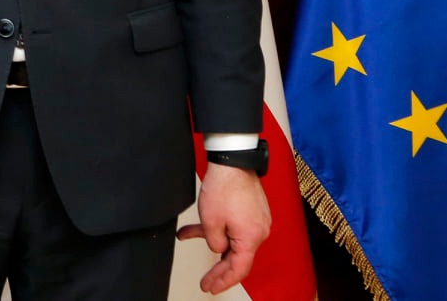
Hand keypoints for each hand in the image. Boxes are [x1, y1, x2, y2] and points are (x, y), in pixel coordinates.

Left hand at [178, 163, 270, 294]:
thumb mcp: (211, 221)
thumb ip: (213, 242)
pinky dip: (217, 229)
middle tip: (205, 281)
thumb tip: (217, 248)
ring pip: (232, 240)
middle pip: (237, 257)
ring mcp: (257, 221)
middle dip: (218, 269)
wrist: (233, 160)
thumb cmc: (225, 186)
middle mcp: (259, 232)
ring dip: (211, 241)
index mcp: (251, 238)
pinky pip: (233, 227)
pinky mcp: (252, 211)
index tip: (210, 287)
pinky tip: (194, 227)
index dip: (223, 281)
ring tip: (188, 237)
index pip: (238, 269)